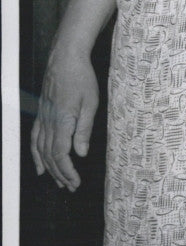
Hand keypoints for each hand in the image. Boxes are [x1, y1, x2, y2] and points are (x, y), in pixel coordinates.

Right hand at [31, 47, 98, 190]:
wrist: (65, 58)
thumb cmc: (81, 77)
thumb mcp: (90, 102)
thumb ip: (84, 129)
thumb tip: (81, 153)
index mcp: (62, 121)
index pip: (61, 154)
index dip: (67, 171)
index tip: (75, 182)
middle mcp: (49, 123)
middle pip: (50, 156)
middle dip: (60, 174)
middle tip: (71, 187)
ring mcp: (43, 119)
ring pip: (41, 151)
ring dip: (50, 169)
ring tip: (59, 182)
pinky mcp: (41, 114)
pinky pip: (34, 139)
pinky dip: (36, 155)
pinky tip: (40, 166)